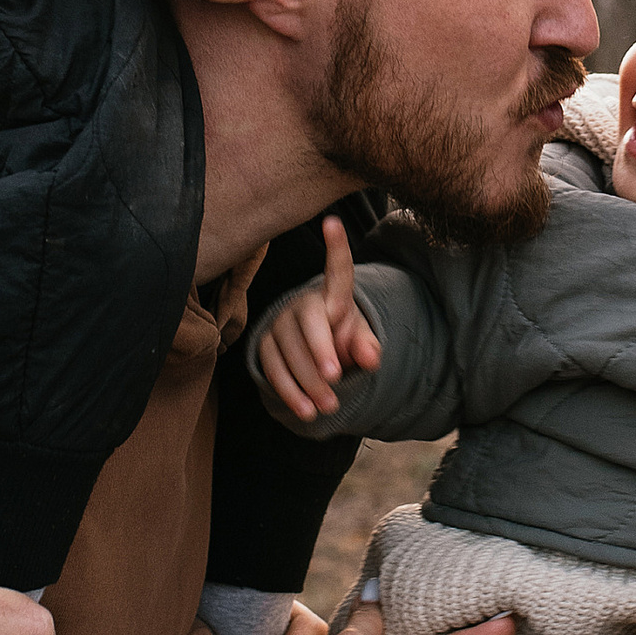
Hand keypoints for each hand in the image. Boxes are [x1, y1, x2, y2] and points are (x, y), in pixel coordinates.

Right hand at [254, 217, 380, 420]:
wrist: (316, 357)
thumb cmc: (342, 341)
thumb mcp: (360, 342)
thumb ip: (367, 347)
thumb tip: (370, 357)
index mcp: (332, 297)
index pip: (337, 271)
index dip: (336, 248)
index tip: (333, 223)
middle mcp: (303, 305)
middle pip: (308, 325)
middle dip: (320, 354)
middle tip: (334, 382)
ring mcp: (279, 325)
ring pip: (288, 351)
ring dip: (307, 382)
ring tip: (328, 407)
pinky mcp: (265, 347)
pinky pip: (273, 369)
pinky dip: (289, 392)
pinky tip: (305, 411)